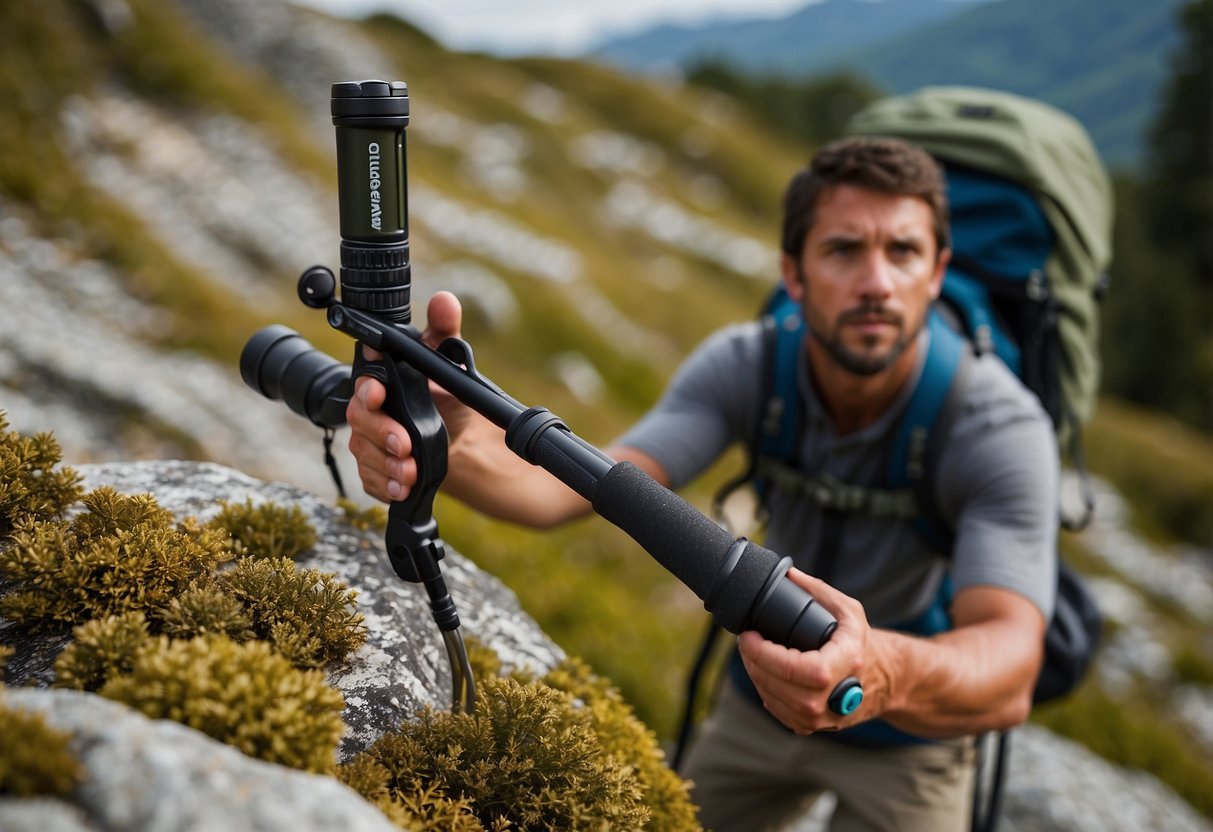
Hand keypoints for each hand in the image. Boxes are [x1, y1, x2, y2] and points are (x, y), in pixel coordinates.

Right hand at [346, 291, 469, 502]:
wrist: (463, 443)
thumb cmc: (448, 397)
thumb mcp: (450, 362)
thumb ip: (444, 332)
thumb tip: (444, 301)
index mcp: (383, 382)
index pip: (365, 381)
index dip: (369, 387)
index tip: (380, 391)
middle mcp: (371, 411)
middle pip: (360, 420)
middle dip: (382, 432)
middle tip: (404, 442)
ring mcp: (370, 442)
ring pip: (364, 453)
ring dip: (387, 464)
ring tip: (410, 470)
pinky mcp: (376, 471)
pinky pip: (370, 480)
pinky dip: (386, 486)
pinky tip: (402, 487)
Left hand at [738, 569, 874, 733]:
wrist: (884, 680)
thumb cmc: (863, 643)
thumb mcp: (849, 610)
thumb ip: (817, 590)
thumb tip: (786, 574)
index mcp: (840, 667)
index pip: (791, 667)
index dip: (761, 651)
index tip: (748, 634)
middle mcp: (830, 699)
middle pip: (776, 685)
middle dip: (753, 661)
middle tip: (745, 642)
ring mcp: (820, 718)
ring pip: (771, 700)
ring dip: (755, 675)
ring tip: (751, 655)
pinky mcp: (812, 727)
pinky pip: (777, 711)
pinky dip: (765, 691)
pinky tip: (764, 673)